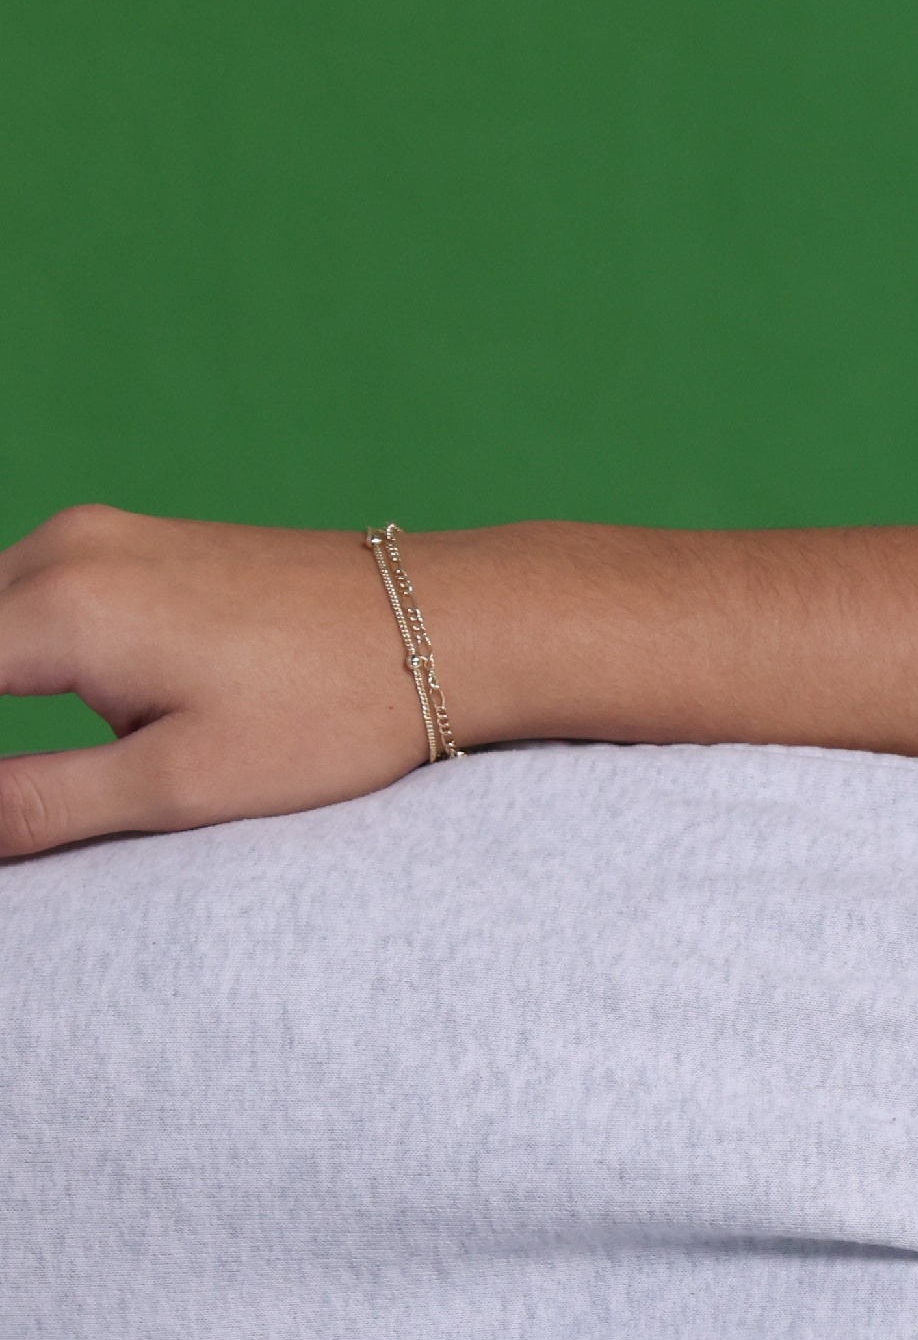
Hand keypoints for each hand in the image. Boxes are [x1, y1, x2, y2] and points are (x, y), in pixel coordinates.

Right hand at [0, 505, 446, 863]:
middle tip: (23, 801)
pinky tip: (80, 715)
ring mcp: (98, 535)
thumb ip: (41, 805)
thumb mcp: (182, 783)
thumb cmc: (333, 711)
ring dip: (0, 681)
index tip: (9, 803)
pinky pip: (33, 594)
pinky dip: (22, 651)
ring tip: (87, 765)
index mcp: (59, 608)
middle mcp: (62, 550)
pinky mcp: (135, 541)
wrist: (451, 623)